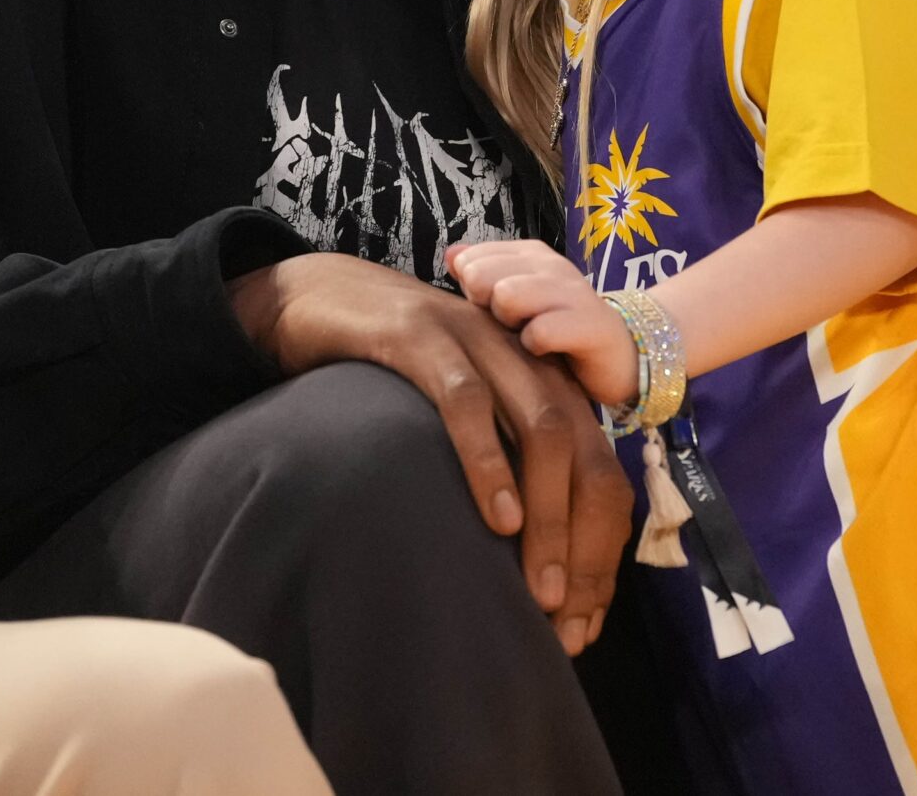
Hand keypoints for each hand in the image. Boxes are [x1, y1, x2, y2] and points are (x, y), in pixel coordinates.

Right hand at [229, 252, 633, 655]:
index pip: (601, 468)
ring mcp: (476, 340)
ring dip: (549, 515)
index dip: (600, 547)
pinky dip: (489, 461)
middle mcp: (522, 354)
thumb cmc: (387, 373)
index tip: (583, 620)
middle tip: (568, 619)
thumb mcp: (458, 418)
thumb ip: (497, 464)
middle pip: (586, 453)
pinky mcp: (422, 337)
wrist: (315, 297)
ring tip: (540, 589)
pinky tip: (496, 517)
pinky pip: (468, 401)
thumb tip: (523, 563)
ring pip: (542, 429)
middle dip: (585, 544)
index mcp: (540, 378)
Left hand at [446, 240, 636, 406]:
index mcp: (531, 255)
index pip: (472, 259)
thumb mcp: (517, 300)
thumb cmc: (559, 329)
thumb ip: (482, 276)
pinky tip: (545, 352)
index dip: (472, 291)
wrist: (622, 357)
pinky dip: (535, 347)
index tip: (493, 310)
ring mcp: (573, 292)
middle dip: (485, 307)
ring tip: (526, 336)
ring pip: (508, 296)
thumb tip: (451, 255)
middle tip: (510, 326)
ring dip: (508, 325)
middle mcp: (552, 265)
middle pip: (481, 276)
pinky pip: (540, 332)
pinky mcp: (590, 324)